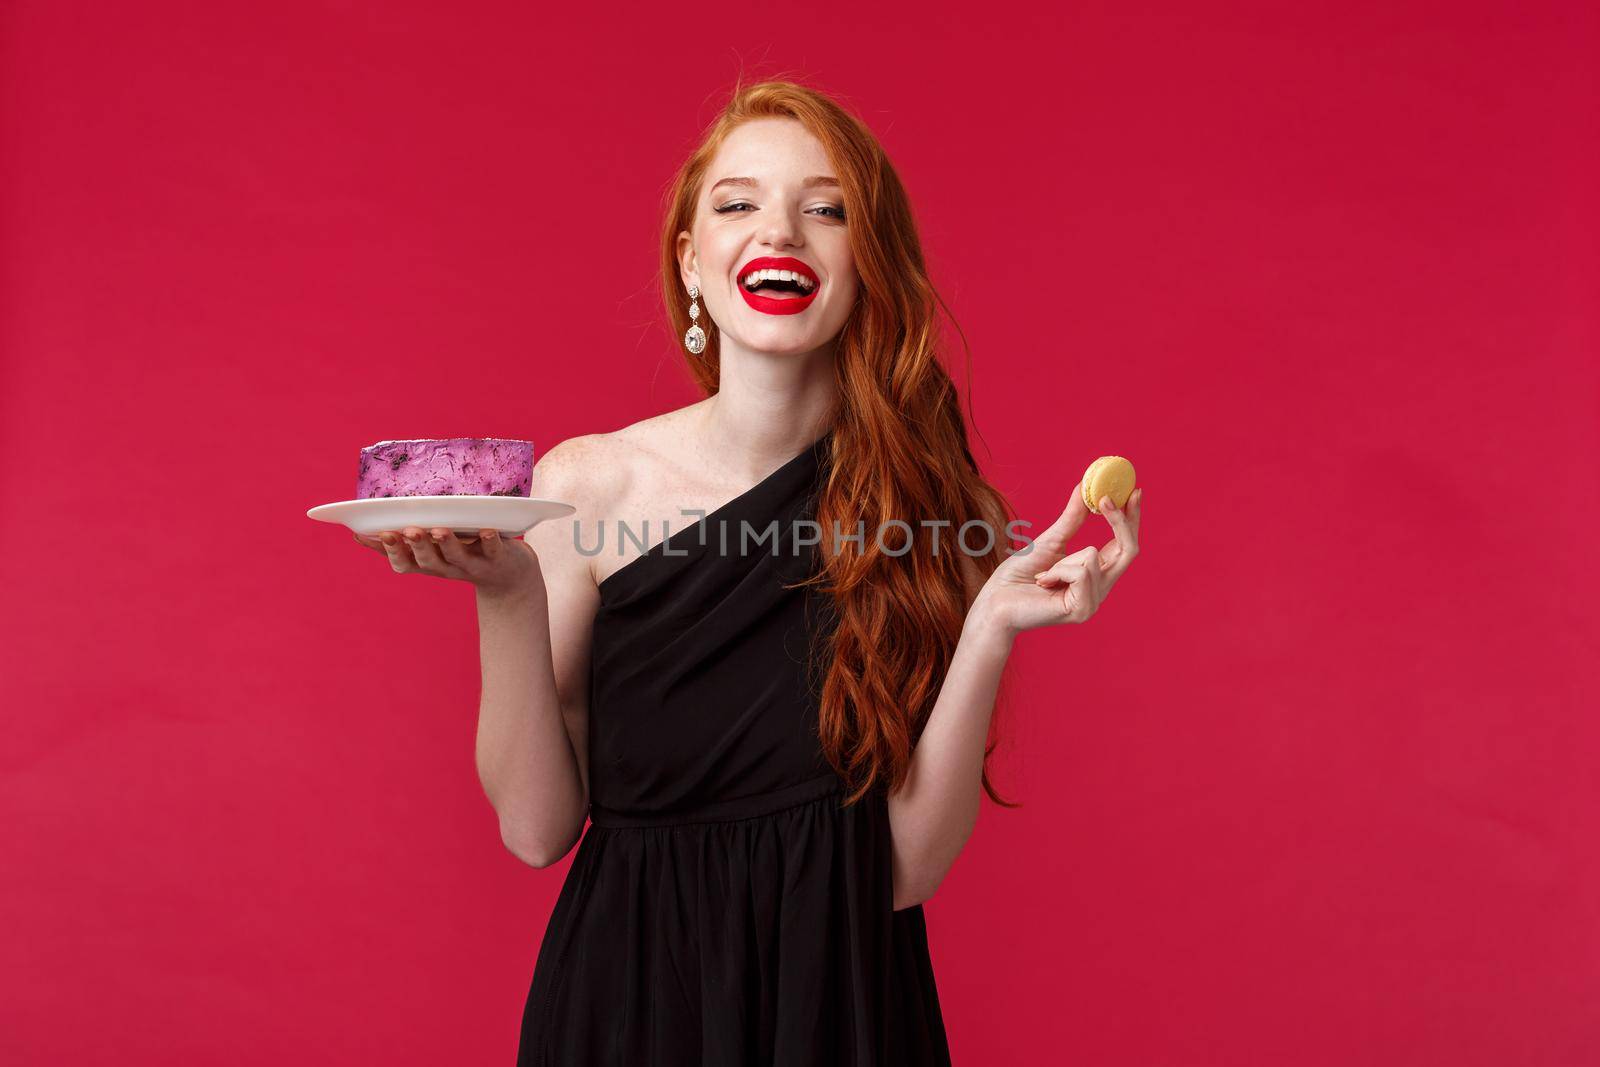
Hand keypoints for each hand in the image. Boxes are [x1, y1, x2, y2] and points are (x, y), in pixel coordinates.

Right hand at [351, 526, 542, 598]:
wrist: (510, 577)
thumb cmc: (464, 555)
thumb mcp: (432, 551)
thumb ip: (404, 543)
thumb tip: (361, 532)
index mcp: (430, 564)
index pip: (404, 563)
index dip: (390, 552)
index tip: (377, 534)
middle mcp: (448, 567)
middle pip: (428, 561)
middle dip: (417, 546)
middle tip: (408, 531)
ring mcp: (474, 564)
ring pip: (457, 556)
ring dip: (447, 543)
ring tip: (439, 530)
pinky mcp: (499, 558)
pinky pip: (494, 550)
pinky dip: (490, 540)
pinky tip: (486, 530)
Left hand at [974, 486, 1141, 635]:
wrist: (995, 602)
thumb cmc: (1018, 576)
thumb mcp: (1050, 540)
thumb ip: (1072, 518)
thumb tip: (1084, 487)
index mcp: (1097, 574)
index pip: (1125, 545)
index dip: (1132, 519)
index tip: (1134, 491)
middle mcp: (1101, 589)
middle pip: (1129, 550)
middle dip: (1120, 521)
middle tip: (1106, 498)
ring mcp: (1094, 602)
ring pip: (1093, 557)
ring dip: (1062, 560)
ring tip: (1043, 575)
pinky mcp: (1083, 610)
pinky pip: (1081, 572)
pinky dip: (1057, 570)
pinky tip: (1043, 582)